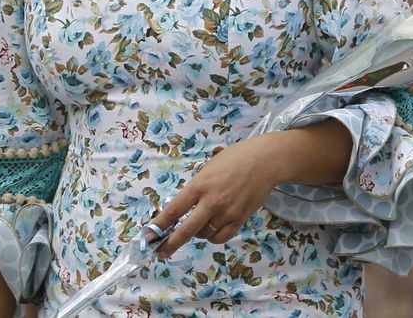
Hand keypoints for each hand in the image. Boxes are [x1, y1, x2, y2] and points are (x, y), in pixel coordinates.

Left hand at [149, 134, 282, 258]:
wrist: (264, 161)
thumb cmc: (234, 159)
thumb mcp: (208, 167)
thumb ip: (197, 187)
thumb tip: (184, 207)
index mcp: (199, 185)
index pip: (174, 209)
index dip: (159, 225)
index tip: (148, 235)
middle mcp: (211, 201)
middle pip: (186, 230)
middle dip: (171, 244)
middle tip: (161, 253)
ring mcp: (226, 213)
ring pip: (204, 235)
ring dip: (198, 234)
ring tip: (201, 222)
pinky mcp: (240, 219)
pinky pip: (221, 237)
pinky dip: (213, 237)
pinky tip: (212, 229)